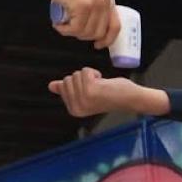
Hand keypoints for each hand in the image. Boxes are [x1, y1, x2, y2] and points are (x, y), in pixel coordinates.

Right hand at [41, 0, 118, 48]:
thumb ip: (95, 8)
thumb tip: (93, 29)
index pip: (115, 26)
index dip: (108, 39)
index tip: (99, 44)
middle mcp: (104, 1)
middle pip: (98, 33)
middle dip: (83, 36)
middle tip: (71, 29)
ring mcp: (93, 4)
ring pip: (86, 33)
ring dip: (72, 33)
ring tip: (63, 24)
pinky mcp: (81, 6)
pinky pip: (75, 29)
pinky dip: (64, 30)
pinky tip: (59, 24)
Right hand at [49, 68, 165, 117]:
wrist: (129, 98)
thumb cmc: (110, 95)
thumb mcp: (86, 92)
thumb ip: (68, 90)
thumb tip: (51, 85)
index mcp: (73, 110)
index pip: (63, 84)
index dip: (78, 82)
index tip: (91, 91)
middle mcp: (76, 108)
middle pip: (68, 79)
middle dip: (82, 78)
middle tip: (97, 88)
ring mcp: (82, 100)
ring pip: (76, 74)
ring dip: (89, 75)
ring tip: (100, 86)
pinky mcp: (90, 91)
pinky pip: (85, 71)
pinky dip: (94, 72)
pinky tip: (102, 82)